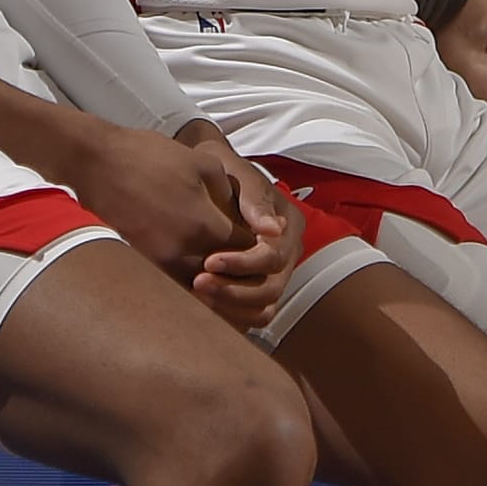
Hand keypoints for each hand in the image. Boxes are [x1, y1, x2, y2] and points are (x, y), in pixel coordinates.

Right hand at [65, 121, 246, 287]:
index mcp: (204, 225)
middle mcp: (183, 252)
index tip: (258, 238)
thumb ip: (232, 194)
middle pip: (226, 277)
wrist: (96, 163)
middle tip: (246, 259)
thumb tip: (248, 216)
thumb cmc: (149, 156)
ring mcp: (158, 263)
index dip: (258, 247)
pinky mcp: (140, 265)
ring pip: (200, 290)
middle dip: (240, 270)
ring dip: (216, 282)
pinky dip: (189, 284)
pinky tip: (195, 269)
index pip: (248, 252)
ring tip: (223, 269)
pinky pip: (174, 286)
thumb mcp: (202, 164)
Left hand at [176, 122, 302, 333]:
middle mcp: (286, 254)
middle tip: (198, 283)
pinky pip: (249, 315)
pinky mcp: (254, 288)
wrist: (206, 176)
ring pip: (262, 308)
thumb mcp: (237, 172)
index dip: (243, 264)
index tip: (209, 261)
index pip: (274, 257)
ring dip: (231, 307)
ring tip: (197, 295)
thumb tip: (273, 229)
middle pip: (271, 289)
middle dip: (234, 290)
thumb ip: (255, 197)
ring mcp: (272, 274)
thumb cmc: (222, 169)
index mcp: (288, 226)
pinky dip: (230, 316)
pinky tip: (201, 306)